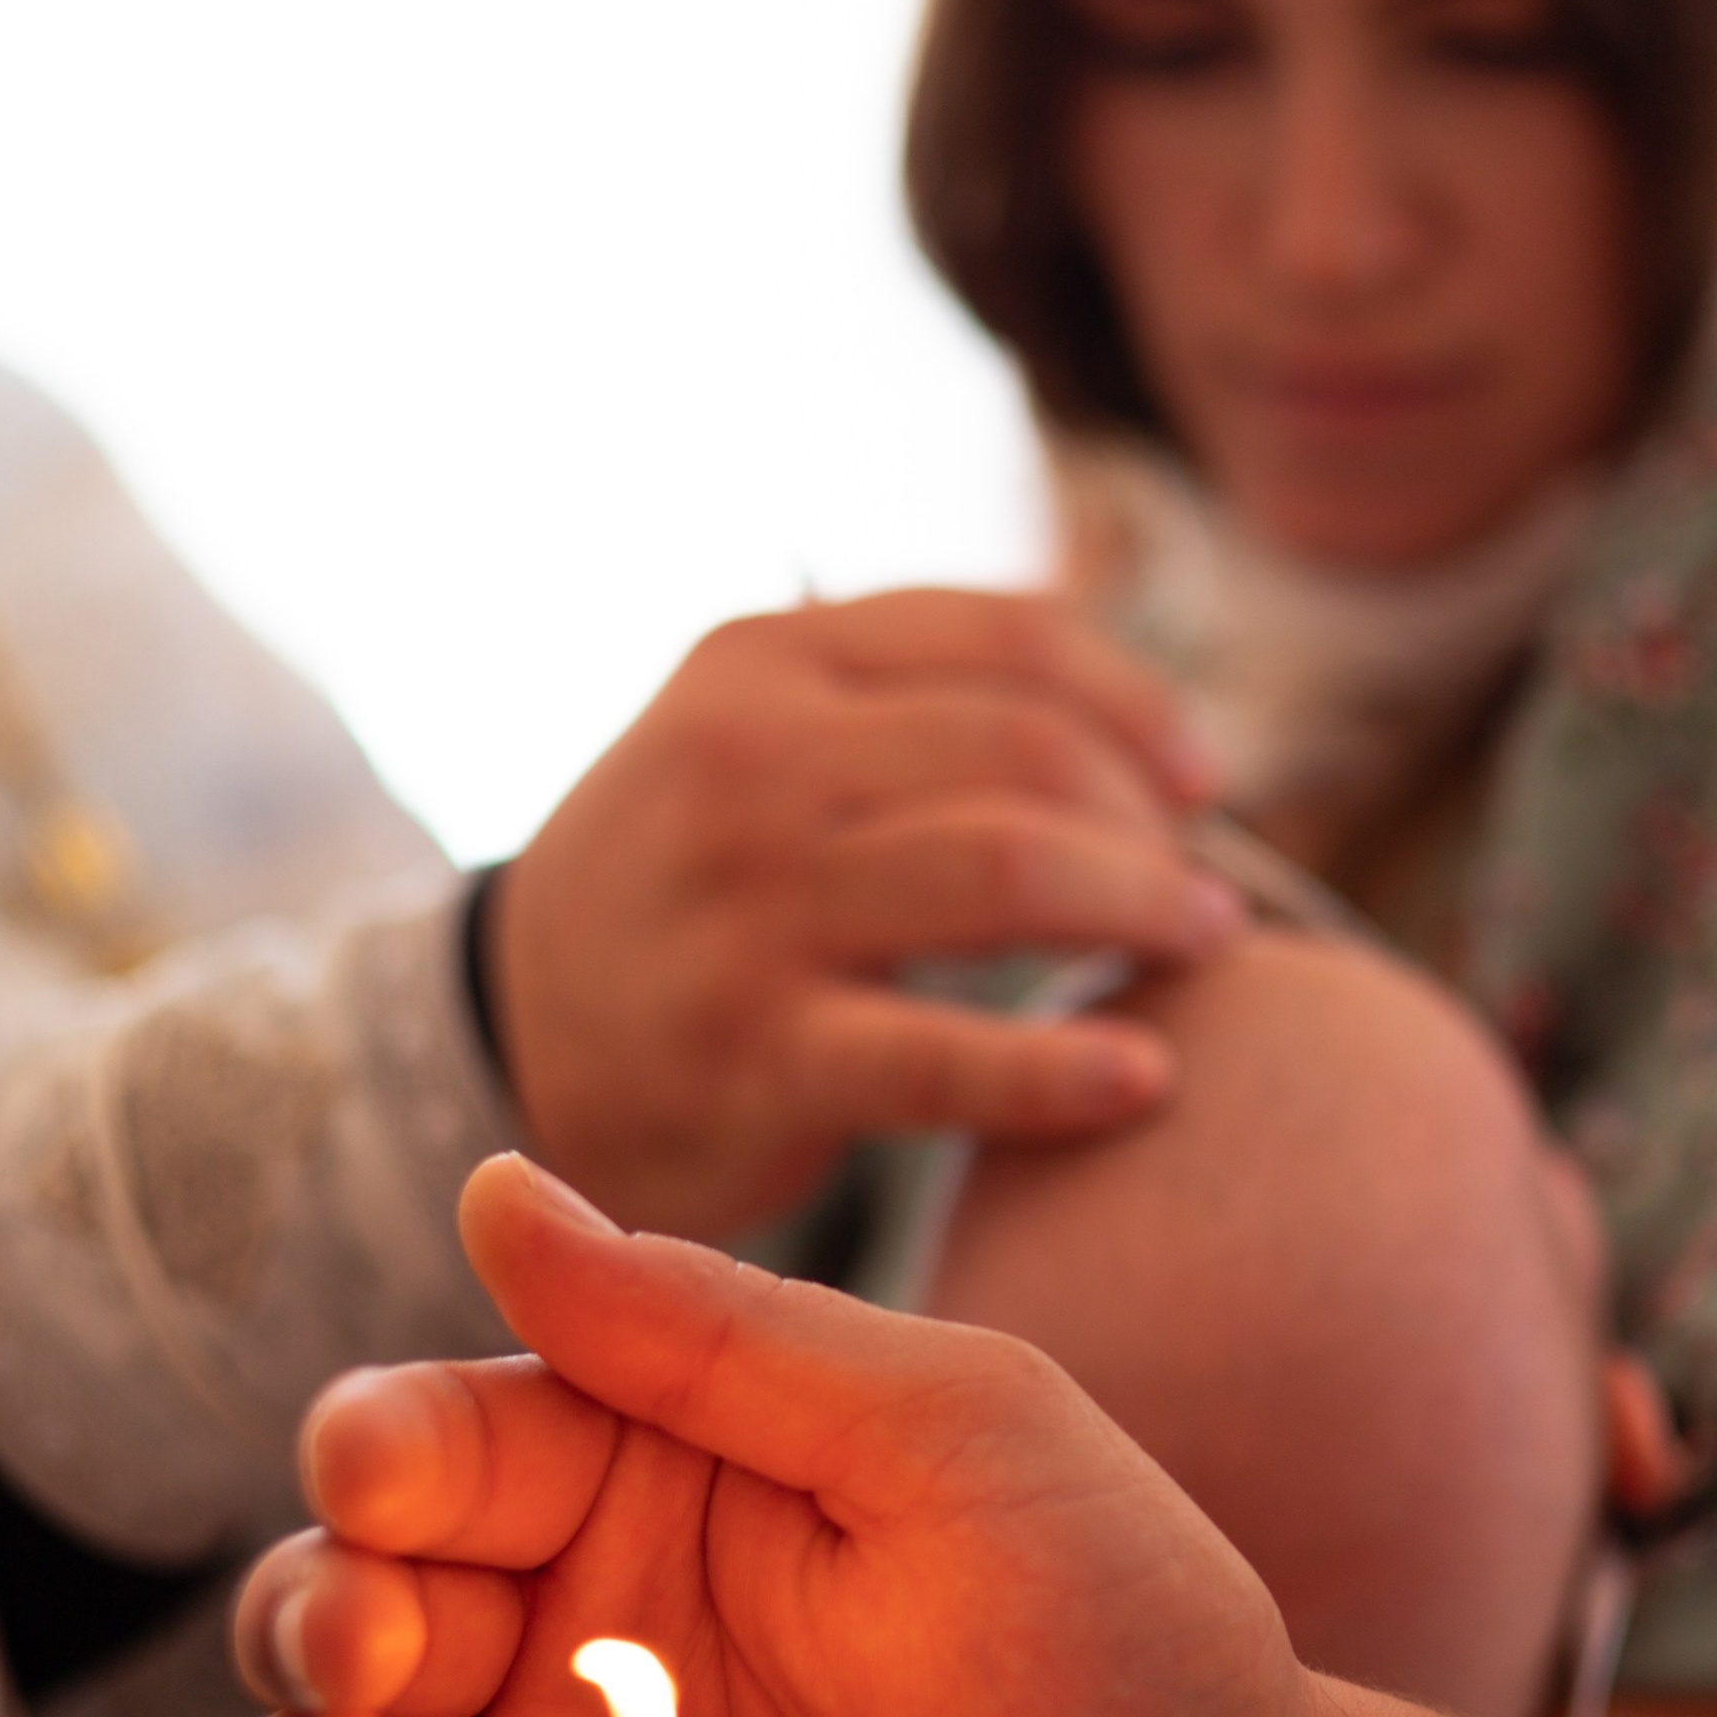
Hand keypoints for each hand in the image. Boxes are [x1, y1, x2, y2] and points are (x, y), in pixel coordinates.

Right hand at [226, 1152, 1315, 1716]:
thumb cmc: (1117, 1643)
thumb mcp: (951, 1439)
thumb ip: (717, 1332)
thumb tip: (495, 1184)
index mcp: (652, 1468)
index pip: (441, 1436)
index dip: (377, 1452)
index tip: (377, 1475)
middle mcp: (579, 1628)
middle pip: (347, 1594)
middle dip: (318, 1611)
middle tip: (374, 1647)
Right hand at [484, 591, 1239, 1237]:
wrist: (509, 1030)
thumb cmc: (697, 879)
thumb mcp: (759, 728)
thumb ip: (916, 690)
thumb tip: (1137, 684)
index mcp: (766, 657)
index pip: (1007, 636)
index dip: (1138, 703)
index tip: (1203, 781)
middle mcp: (749, 760)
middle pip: (1025, 751)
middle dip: (1150, 822)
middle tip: (1206, 894)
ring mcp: (745, 906)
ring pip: (1007, 875)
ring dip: (1143, 909)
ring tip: (1207, 950)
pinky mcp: (752, 1052)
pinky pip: (945, 1058)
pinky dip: (1064, 1071)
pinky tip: (1145, 1081)